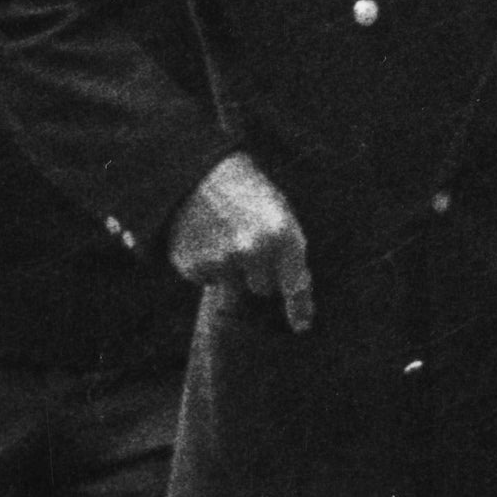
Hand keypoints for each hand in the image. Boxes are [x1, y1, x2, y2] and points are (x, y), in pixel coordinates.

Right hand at [168, 154, 313, 332]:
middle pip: (263, 288)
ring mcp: (222, 261)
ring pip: (234, 285)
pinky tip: (204, 238)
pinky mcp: (195, 267)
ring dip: (231, 268)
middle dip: (258, 272)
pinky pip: (208, 279)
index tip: (301, 325)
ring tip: (222, 234)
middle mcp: (254, 251)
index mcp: (281, 234)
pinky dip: (207, 265)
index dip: (300, 308)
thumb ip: (288, 248)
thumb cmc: (244, 189)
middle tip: (246, 241)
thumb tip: (295, 287)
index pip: (295, 285)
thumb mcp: (278, 210)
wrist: (196, 172)